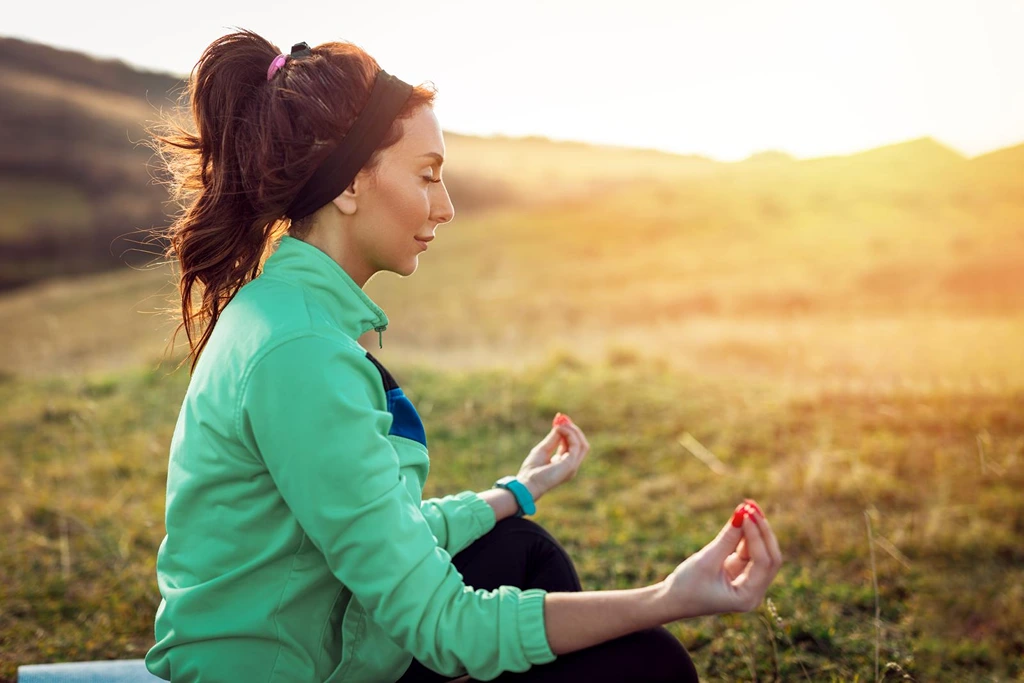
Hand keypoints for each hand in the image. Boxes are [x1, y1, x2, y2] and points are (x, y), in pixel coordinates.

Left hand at [517, 414, 589, 500]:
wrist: (527, 483)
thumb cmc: (532, 470)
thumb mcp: (543, 449)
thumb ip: (553, 438)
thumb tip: (560, 425)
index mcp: (565, 464)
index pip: (573, 445)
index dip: (569, 432)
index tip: (561, 419)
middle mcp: (571, 466)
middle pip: (581, 444)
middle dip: (574, 430)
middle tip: (562, 418)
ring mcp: (573, 466)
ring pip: (582, 444)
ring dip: (573, 431)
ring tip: (561, 423)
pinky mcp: (571, 464)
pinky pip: (576, 445)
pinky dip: (570, 434)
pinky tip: (560, 429)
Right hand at [662, 501, 782, 619]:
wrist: (672, 600)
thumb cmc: (686, 586)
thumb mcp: (706, 561)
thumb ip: (727, 538)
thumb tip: (742, 513)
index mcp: (748, 597)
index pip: (763, 562)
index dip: (757, 536)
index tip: (746, 513)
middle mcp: (753, 591)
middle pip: (769, 557)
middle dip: (762, 531)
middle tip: (751, 507)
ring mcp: (748, 581)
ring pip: (760, 551)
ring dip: (754, 529)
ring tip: (747, 505)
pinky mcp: (739, 572)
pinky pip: (748, 549)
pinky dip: (745, 534)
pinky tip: (743, 516)